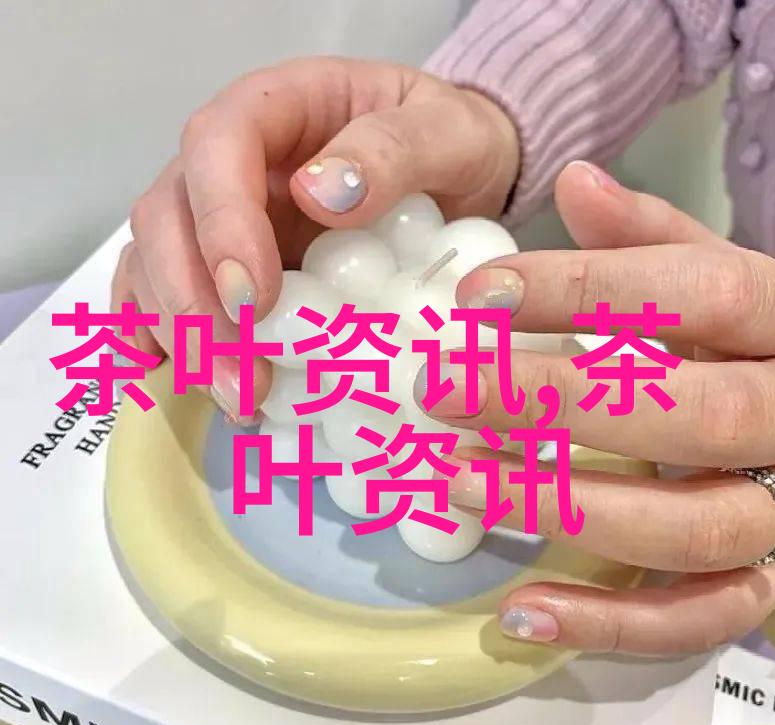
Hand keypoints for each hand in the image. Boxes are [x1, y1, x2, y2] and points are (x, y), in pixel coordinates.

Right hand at [111, 57, 518, 420]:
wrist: (457, 182)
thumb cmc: (453, 148)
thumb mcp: (450, 134)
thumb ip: (395, 149)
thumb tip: (317, 193)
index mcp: (277, 111)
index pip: (217, 147)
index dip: (221, 224)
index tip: (254, 299)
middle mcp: (231, 164)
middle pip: (167, 218)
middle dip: (193, 305)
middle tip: (242, 380)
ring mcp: (220, 219)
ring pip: (155, 265)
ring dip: (185, 338)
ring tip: (239, 400)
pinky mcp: (225, 269)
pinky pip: (167, 297)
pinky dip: (164, 341)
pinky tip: (184, 384)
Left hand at [433, 160, 774, 654]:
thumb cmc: (760, 347)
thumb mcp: (722, 279)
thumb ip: (654, 240)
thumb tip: (578, 180)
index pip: (701, 292)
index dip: (588, 290)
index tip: (476, 296)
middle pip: (693, 413)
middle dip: (557, 402)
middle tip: (440, 388)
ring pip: (693, 526)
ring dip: (567, 506)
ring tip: (457, 480)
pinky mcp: (773, 586)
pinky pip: (698, 618)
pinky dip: (609, 625)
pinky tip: (520, 611)